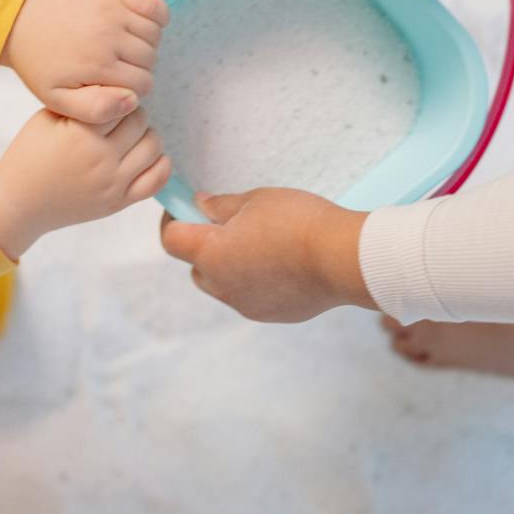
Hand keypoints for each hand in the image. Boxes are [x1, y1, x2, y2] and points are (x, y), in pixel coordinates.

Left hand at [0, 0, 168, 124]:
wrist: (19, 21)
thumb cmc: (40, 64)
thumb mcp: (58, 99)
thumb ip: (97, 110)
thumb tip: (132, 102)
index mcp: (98, 66)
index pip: (143, 85)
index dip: (133, 89)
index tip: (116, 85)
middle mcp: (109, 36)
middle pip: (151, 60)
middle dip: (138, 68)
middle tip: (116, 66)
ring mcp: (112, 10)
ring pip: (155, 35)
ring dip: (146, 45)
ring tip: (124, 48)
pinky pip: (154, 6)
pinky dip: (156, 17)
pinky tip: (138, 27)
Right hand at [0, 108, 169, 258]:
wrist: (20, 202)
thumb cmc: (29, 156)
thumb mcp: (45, 118)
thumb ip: (80, 103)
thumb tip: (115, 89)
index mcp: (81, 134)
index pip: (120, 102)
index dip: (117, 96)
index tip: (110, 99)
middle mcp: (100, 158)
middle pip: (140, 121)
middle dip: (132, 113)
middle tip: (119, 117)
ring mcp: (113, 183)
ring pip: (153, 146)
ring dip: (146, 135)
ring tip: (130, 136)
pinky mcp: (119, 202)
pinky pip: (158, 180)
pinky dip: (160, 163)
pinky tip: (147, 156)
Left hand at [158, 188, 373, 322]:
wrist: (342, 257)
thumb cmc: (298, 222)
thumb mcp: (256, 200)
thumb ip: (221, 206)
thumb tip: (201, 206)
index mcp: (210, 253)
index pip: (171, 239)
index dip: (174, 219)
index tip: (187, 208)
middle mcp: (221, 285)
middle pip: (195, 266)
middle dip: (204, 245)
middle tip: (229, 224)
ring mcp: (244, 304)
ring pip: (223, 284)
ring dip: (230, 266)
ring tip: (261, 244)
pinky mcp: (270, 314)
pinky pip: (250, 295)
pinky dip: (255, 280)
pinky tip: (282, 263)